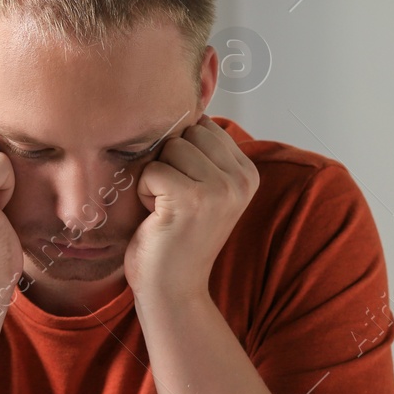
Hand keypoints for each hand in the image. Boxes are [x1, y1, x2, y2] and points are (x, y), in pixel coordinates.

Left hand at [125, 114, 258, 302]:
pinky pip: (153, 170)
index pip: (204, 126)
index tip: (185, 191)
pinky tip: (157, 216)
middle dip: (169, 161)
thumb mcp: (202, 189)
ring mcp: (220, 189)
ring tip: (166, 208)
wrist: (172, 290)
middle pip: (188, 132)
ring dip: (156, 176)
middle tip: (173, 201)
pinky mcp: (192, 199)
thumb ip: (203, 152)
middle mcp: (241, 179)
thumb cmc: (176, 238)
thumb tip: (186, 104)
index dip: (182, 154)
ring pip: (169, 148)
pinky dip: (145, 191)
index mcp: (248, 172)